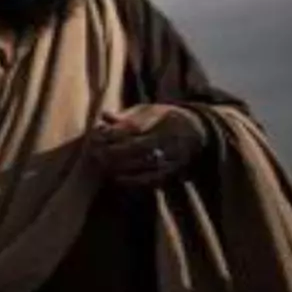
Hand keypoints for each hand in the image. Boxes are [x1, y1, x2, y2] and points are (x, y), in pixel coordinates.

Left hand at [91, 103, 208, 187]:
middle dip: (115, 151)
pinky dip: (134, 181)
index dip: (114, 133)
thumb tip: (104, 115)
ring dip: (121, 166)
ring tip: (102, 164)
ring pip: (145, 164)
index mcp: (164, 120)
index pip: (135, 128)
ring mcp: (174, 156)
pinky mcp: (174, 170)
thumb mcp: (149, 110)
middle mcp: (171, 139)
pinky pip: (154, 179)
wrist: (197, 131)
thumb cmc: (164, 118)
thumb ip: (127, 115)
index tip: (97, 133)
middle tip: (95, 152)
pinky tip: (118, 179)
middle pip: (139, 147)